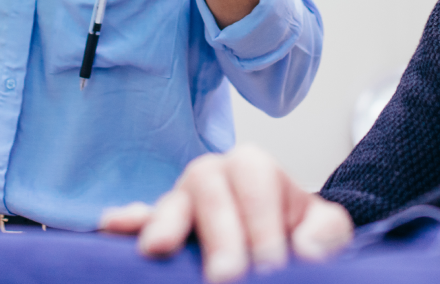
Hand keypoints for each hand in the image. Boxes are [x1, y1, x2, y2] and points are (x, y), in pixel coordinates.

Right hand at [100, 145, 353, 282]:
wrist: (282, 244)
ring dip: (165, 223)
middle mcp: (212, 176)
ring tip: (159, 249)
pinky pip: (138, 218)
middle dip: (220, 233)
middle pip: (209, 188)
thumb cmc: (300, 233)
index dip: (263, 226)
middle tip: (228, 277)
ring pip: (171, 201)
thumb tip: (305, 249)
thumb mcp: (326, 228)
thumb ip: (325, 231)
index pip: (255, 185)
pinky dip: (127, 222)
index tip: (271, 267)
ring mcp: (181, 200)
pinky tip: (113, 229)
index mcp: (254, 168)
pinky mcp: (159, 227)